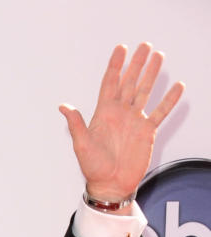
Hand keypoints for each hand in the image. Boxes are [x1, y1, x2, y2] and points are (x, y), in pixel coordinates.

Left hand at [59, 43, 184, 202]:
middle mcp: (120, 113)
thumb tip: (63, 106)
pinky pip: (160, 112)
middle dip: (137, 64)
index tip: (121, 49)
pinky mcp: (147, 131)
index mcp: (104, 113)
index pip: (110, 83)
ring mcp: (134, 121)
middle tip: (145, 46)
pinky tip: (177, 87)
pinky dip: (169, 100)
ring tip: (158, 57)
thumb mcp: (82, 145)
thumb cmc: (93, 168)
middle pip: (130, 82)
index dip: (116, 65)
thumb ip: (76, 124)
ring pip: (144, 91)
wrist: (110, 186)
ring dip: (151, 75)